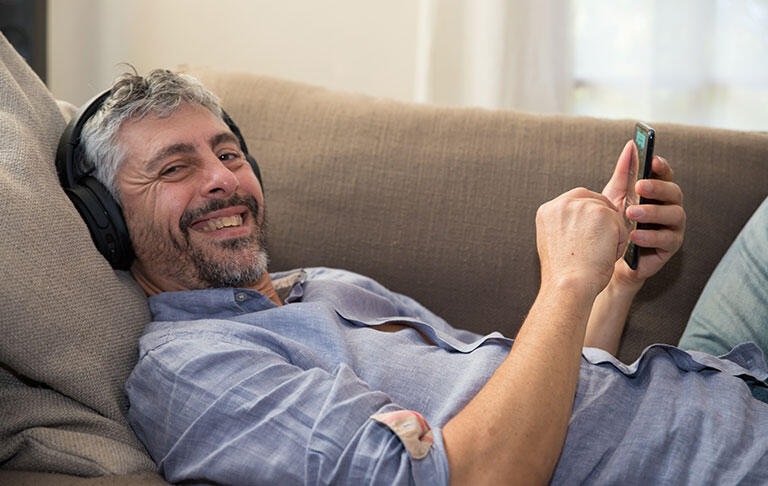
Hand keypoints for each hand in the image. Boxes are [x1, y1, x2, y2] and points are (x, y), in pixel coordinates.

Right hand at [536, 187, 626, 297]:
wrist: (568, 285)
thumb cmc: (563, 273)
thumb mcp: (553, 241)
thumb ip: (564, 224)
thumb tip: (584, 222)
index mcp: (548, 210)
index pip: (576, 199)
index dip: (588, 214)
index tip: (591, 231)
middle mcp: (563, 203)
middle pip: (595, 200)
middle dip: (602, 220)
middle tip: (599, 245)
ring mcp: (584, 207)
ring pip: (609, 213)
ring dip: (610, 233)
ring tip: (598, 254)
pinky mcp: (604, 215)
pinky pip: (621, 226)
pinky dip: (619, 243)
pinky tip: (606, 256)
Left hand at [602, 140, 685, 287]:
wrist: (609, 259)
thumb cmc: (615, 224)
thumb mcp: (616, 196)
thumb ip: (625, 174)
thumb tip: (630, 145)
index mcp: (658, 192)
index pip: (666, 175)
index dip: (662, 166)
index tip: (653, 159)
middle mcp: (670, 207)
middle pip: (673, 192)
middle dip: (658, 187)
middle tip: (639, 186)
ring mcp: (673, 227)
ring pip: (673, 215)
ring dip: (652, 212)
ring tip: (631, 213)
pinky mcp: (670, 248)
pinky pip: (666, 240)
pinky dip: (650, 237)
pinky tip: (634, 236)